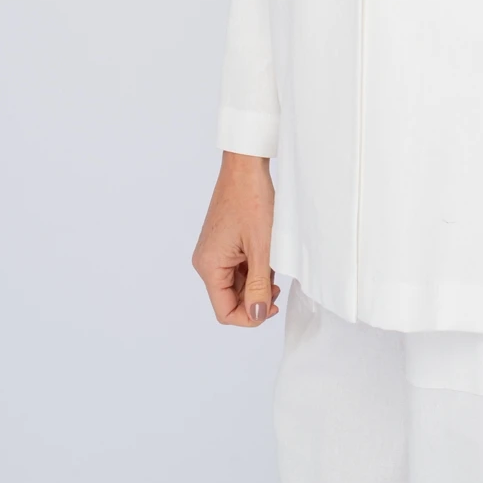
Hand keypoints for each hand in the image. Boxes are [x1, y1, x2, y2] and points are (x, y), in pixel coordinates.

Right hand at [192, 151, 281, 325]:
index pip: (225, 311)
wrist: (246, 165)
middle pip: (229, 298)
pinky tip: (267, 255)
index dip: (250, 316)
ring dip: (255, 282)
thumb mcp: (261, 248)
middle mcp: (206, 261)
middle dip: (254, 297)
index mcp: (209, 265)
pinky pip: (236, 266)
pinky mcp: (222, 242)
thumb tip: (257, 315)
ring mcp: (213, 250)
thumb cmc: (251, 199)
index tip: (272, 307)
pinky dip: (253, 267)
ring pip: (234, 283)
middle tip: (277, 284)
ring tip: (273, 264)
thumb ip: (258, 285)